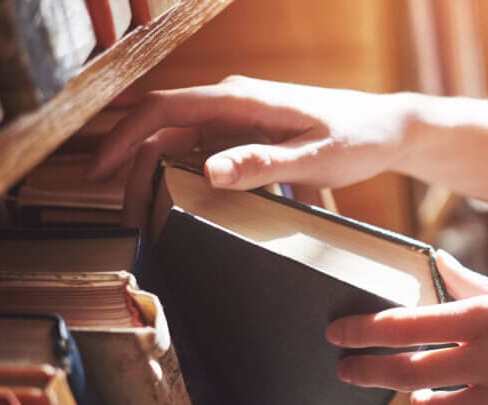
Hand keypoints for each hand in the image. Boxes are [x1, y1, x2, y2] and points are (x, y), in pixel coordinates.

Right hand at [88, 76, 413, 227]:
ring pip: (182, 146)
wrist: (387, 129)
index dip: (126, 139)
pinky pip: (206, 156)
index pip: (165, 110)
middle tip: (125, 218)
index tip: (100, 172)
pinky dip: (187, 180)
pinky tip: (181, 209)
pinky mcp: (250, 138)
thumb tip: (207, 172)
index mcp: (241, 100)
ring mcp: (240, 121)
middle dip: (135, 172)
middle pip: (165, 133)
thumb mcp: (313, 157)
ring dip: (158, 179)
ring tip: (145, 220)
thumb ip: (262, 164)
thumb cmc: (356, 139)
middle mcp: (233, 105)